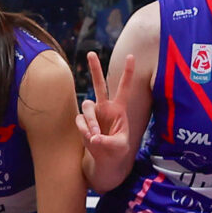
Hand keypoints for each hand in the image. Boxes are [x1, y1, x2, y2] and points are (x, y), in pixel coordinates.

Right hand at [77, 49, 136, 172]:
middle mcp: (105, 107)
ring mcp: (93, 114)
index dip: (127, 72)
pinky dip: (84, 129)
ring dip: (90, 121)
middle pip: (99, 84)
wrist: (106, 159)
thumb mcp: (120, 147)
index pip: (124, 87)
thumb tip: (94, 137)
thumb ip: (108, 142)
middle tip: (91, 53)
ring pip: (87, 106)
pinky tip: (90, 139)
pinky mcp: (83, 122)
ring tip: (94, 135)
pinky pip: (80, 121)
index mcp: (119, 109)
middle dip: (95, 69)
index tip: (131, 56)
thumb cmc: (117, 151)